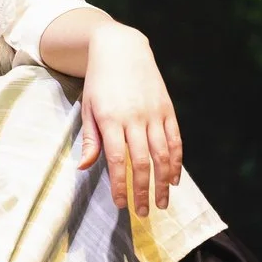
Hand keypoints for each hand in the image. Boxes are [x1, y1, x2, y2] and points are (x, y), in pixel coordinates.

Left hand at [76, 25, 183, 217]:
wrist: (121, 49)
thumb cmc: (100, 82)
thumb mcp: (88, 108)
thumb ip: (91, 140)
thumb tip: (84, 168)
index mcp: (111, 119)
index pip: (116, 159)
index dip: (120, 185)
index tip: (121, 204)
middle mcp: (135, 117)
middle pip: (142, 162)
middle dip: (143, 190)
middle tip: (143, 212)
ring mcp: (154, 113)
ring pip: (162, 154)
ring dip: (163, 182)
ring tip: (162, 203)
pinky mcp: (168, 109)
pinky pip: (175, 140)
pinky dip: (177, 162)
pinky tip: (174, 179)